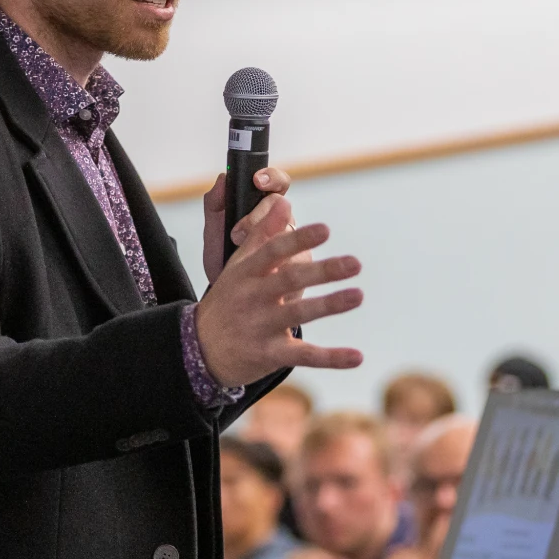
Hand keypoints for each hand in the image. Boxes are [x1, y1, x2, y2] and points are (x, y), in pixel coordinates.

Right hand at [194, 214, 363, 386]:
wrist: (200, 350)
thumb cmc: (228, 299)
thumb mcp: (238, 265)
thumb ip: (264, 234)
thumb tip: (284, 201)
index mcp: (247, 272)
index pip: (273, 251)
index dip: (299, 240)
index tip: (325, 230)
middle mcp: (253, 297)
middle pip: (289, 279)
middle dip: (322, 270)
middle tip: (355, 262)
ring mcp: (261, 327)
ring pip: (298, 314)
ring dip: (329, 305)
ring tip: (358, 295)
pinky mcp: (270, 354)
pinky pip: (304, 356)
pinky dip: (331, 358)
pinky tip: (357, 356)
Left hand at [202, 167, 294, 281]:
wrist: (229, 296)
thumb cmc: (223, 257)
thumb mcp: (214, 230)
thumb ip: (215, 202)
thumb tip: (223, 178)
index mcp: (264, 207)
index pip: (277, 182)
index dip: (271, 177)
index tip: (257, 180)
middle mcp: (283, 220)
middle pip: (282, 205)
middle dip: (256, 216)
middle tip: (237, 234)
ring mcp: (295, 241)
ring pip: (291, 231)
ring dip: (266, 243)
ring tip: (246, 257)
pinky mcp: (301, 263)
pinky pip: (297, 257)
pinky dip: (277, 264)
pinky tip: (265, 270)